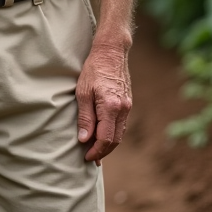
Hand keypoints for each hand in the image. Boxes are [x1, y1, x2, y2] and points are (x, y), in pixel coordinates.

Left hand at [75, 41, 131, 164]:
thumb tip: (84, 139)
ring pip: (120, 134)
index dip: (95, 151)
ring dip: (108, 145)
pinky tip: (104, 136)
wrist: (111, 52)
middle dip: (102, 152)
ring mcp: (128, 106)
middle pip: (115, 140)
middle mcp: (123, 109)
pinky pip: (121, 125)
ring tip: (95, 151)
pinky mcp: (128, 103)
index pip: (105, 139)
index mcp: (111, 107)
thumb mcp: (83, 92)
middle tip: (90, 158)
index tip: (85, 157)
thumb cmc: (94, 69)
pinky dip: (113, 134)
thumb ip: (85, 117)